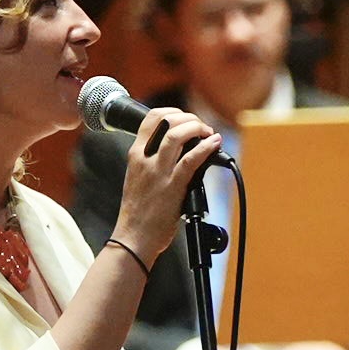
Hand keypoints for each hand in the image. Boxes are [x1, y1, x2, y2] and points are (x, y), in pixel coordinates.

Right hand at [113, 108, 222, 261]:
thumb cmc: (139, 213)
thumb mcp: (139, 179)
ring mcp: (158, 172)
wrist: (134, 237)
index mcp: (135, 155)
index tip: (186, 118)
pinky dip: (206, 148)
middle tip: (201, 127)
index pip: (150, 118)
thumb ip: (155, 163)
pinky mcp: (172, 186)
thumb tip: (183, 152)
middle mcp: (144, 159)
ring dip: (198, 128)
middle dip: (189, 118)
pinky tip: (215, 144)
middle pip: (166, 120)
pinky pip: (191, 160)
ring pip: (177, 135)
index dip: (172, 112)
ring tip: (209, 133)